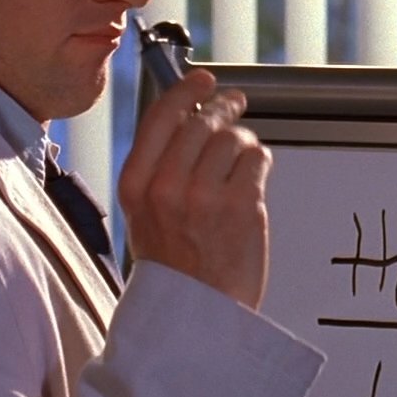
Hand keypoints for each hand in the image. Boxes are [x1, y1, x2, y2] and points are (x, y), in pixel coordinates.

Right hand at [118, 69, 271, 309]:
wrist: (197, 316)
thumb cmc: (176, 271)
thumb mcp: (146, 217)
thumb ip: (159, 171)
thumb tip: (190, 122)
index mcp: (136, 186)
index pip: (161, 117)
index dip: (186, 92)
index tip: (203, 80)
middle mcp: (167, 186)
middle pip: (202, 122)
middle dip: (223, 108)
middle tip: (234, 104)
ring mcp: (206, 195)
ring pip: (233, 138)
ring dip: (243, 142)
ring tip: (242, 159)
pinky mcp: (242, 205)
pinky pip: (258, 159)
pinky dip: (259, 163)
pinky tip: (252, 179)